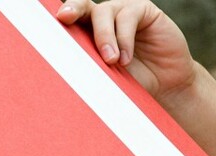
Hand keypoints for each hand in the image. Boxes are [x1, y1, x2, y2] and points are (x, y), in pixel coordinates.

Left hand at [57, 0, 196, 100]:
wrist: (164, 87)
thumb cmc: (128, 84)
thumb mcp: (102, 77)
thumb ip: (85, 66)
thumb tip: (58, 72)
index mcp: (85, 33)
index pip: (68, 21)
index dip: (60, 18)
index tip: (52, 22)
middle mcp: (102, 18)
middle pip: (82, 5)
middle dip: (72, 8)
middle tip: (65, 17)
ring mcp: (122, 11)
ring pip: (104, 11)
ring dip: (104, 37)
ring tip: (111, 61)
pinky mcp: (143, 10)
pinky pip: (128, 16)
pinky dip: (124, 38)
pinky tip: (126, 59)